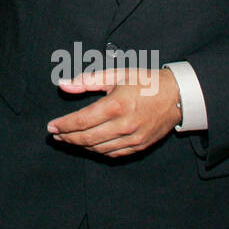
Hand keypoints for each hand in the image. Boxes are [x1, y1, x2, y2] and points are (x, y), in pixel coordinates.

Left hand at [47, 67, 180, 157]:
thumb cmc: (146, 81)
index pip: (82, 121)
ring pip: (99, 149)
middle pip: (87, 138)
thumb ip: (87, 81)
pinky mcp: (140, 145)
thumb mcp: (116, 75)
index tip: (51, 127)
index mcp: (116, 106)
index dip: (64, 125)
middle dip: (68, 138)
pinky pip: (114, 154)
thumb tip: (63, 84)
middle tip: (56, 135)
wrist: (177, 95)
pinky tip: (90, 145)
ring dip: (81, 146)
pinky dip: (98, 151)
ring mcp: (133, 138)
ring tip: (69, 139)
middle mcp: (124, 125)